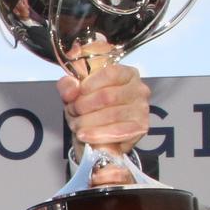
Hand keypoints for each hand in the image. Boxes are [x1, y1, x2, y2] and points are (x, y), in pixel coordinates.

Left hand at [58, 64, 150, 185]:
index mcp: (126, 74)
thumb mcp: (74, 90)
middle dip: (83, 106)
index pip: (109, 74)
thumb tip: (71, 92)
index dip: (88, 86)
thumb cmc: (89, 105)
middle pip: (107, 96)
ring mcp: (141, 109)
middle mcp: (138, 90)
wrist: (95, 129)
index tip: (74, 95)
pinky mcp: (140, 128)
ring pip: (111, 115)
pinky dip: (97, 134)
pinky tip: (84, 135)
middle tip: (73, 112)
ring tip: (76, 125)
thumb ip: (68, 85)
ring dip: (87, 122)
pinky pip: (118, 132)